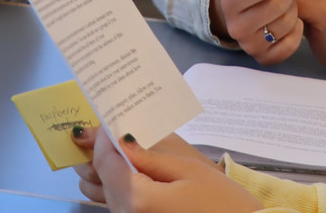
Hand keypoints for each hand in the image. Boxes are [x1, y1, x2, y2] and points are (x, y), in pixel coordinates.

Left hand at [71, 128, 260, 212]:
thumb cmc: (222, 203)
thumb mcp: (189, 170)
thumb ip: (150, 156)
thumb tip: (121, 139)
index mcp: (138, 199)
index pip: (105, 161)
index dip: (105, 137)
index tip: (112, 120)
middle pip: (104, 178)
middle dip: (109, 152)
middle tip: (123, 130)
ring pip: (110, 194)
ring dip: (116, 171)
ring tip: (133, 150)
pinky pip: (123, 207)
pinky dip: (126, 189)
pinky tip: (142, 175)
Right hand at [209, 0, 302, 65]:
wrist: (241, 15)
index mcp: (229, 1)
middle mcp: (236, 27)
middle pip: (276, 5)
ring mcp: (250, 45)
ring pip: (287, 22)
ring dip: (294, 6)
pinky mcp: (265, 58)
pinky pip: (292, 43)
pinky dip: (297, 28)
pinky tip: (293, 18)